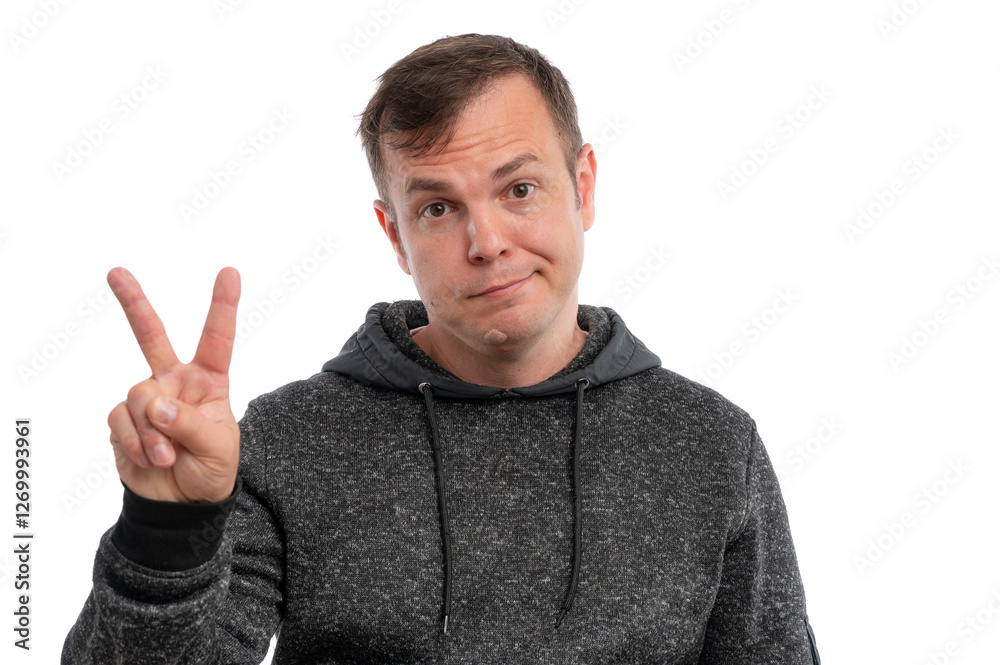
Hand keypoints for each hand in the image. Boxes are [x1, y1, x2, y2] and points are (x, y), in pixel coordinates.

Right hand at [106, 267, 240, 502]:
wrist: (182, 503)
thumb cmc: (211, 469)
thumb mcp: (218, 447)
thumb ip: (190, 423)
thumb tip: (157, 404)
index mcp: (208, 381)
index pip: (217, 339)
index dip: (222, 306)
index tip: (229, 273)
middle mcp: (175, 382)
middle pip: (152, 336)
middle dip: (134, 304)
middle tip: (116, 273)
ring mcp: (147, 399)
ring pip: (140, 395)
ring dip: (153, 431)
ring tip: (168, 457)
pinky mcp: (124, 420)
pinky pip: (122, 420)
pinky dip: (137, 442)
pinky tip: (151, 459)